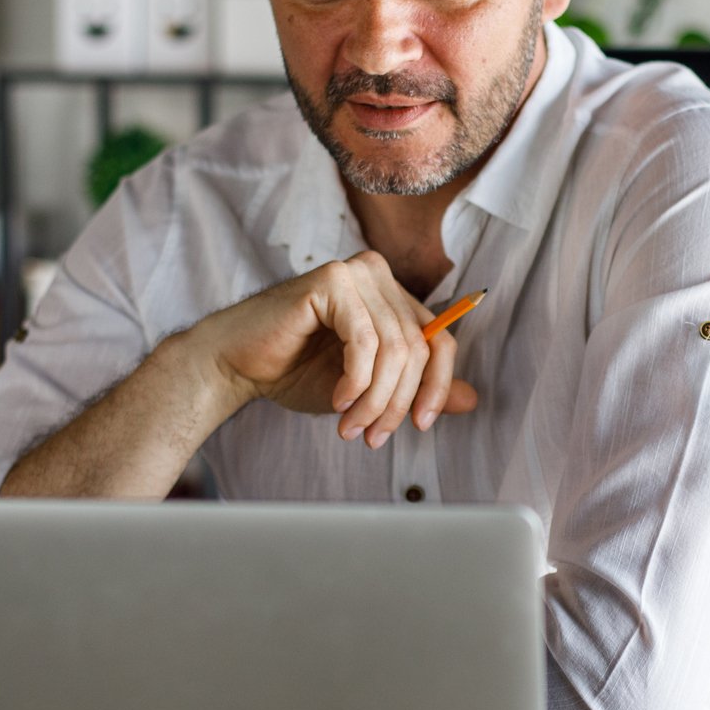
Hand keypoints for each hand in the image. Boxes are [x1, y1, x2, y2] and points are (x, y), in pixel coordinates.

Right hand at [184, 251, 478, 446]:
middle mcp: (380, 275)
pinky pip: (364, 340)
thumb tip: (472, 401)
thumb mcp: (368, 388)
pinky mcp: (332, 279)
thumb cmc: (297, 371)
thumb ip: (415, 389)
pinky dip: (356, 381)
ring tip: (351, 426)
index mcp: (393, 296)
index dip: (436, 387)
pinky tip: (338, 400)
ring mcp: (357, 272)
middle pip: (418, 348)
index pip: (440, 340)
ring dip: (375, 399)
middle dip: (397, 402)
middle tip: (372, 436)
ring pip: (393, 348)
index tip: (420, 426)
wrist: (237, 364)